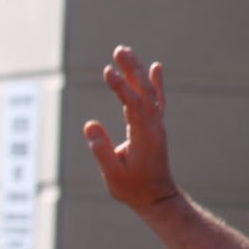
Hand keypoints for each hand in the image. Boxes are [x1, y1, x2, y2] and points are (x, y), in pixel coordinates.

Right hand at [83, 45, 181, 214]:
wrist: (158, 198)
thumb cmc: (133, 188)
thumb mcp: (113, 175)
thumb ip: (102, 150)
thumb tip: (90, 125)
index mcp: (144, 136)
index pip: (132, 104)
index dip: (121, 86)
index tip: (108, 71)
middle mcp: (154, 126)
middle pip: (143, 91)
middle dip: (131, 69)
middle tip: (119, 50)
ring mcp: (156, 125)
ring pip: (149, 92)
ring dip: (138, 71)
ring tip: (125, 52)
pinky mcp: (155, 126)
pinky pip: (157, 99)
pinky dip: (155, 82)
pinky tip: (155, 68)